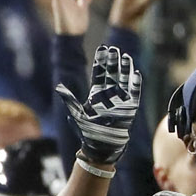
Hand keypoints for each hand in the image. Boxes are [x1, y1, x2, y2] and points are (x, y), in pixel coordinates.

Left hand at [58, 44, 141, 163]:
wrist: (101, 148)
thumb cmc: (88, 133)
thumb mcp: (76, 115)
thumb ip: (70, 100)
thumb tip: (59, 87)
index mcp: (96, 94)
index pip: (99, 73)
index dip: (101, 60)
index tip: (103, 48)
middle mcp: (109, 95)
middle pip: (112, 74)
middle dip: (113, 61)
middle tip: (113, 48)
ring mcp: (120, 100)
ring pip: (124, 80)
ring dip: (125, 69)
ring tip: (125, 56)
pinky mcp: (130, 108)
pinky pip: (134, 93)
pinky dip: (135, 84)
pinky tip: (136, 73)